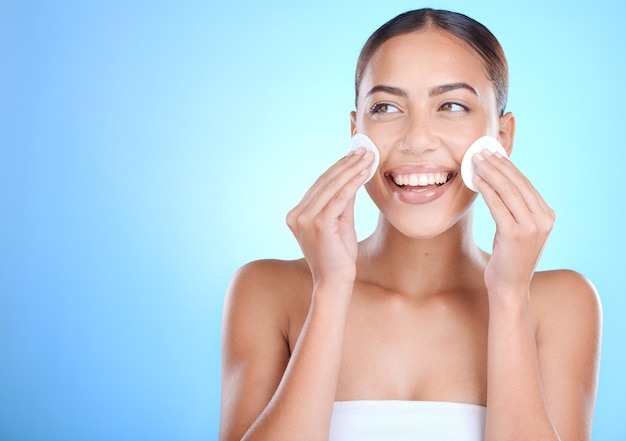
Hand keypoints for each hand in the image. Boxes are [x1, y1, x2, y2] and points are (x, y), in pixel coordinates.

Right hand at [286, 148, 373, 288]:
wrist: (335, 282)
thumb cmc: (338, 257)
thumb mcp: (340, 223)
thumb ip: (343, 202)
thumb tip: (353, 178)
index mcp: (297, 214)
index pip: (320, 185)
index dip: (338, 167)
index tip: (355, 154)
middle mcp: (297, 214)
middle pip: (325, 182)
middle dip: (346, 164)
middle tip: (364, 150)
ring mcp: (305, 219)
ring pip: (332, 186)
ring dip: (352, 169)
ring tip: (368, 157)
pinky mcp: (318, 224)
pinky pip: (339, 198)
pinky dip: (353, 183)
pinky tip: (365, 173)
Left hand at [472, 150, 555, 297]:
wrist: (510, 287)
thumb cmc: (509, 258)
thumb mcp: (520, 231)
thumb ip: (517, 210)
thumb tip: (498, 181)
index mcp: (548, 216)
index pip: (526, 184)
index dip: (508, 167)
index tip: (493, 154)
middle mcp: (544, 220)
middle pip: (518, 184)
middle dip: (497, 165)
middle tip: (481, 152)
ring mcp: (531, 227)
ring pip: (508, 191)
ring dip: (490, 172)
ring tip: (475, 160)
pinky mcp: (515, 234)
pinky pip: (498, 205)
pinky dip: (486, 189)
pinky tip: (476, 179)